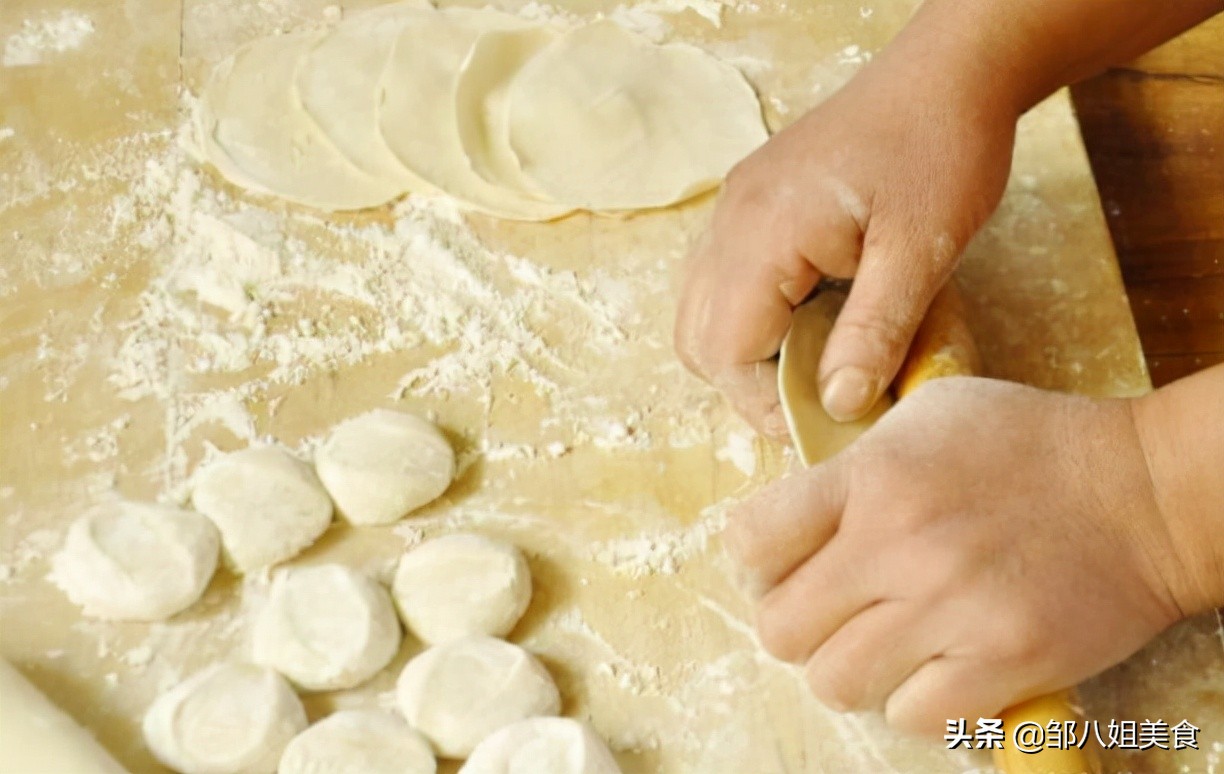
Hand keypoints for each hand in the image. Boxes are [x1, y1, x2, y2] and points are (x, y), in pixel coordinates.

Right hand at [674, 45, 1015, 433]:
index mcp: (763, 231)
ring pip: (702, 310)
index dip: (763, 404)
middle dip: (747, 384)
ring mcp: (735, 208)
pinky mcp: (752, 202)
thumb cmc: (940, 149)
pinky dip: (753, 315)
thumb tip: (837, 406)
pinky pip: (724, 278)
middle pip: (698, 337)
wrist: (947, 72)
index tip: (820, 424)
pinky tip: (811, 316)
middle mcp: (731, 219)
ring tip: (814, 363)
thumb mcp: (920, 250)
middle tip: (814, 401)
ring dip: (747, 351)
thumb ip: (875, 333)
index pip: (725, 350)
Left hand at [724, 377, 1202, 735]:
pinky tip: (938, 664)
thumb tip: (791, 521)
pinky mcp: (1005, 663)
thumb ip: (849, 467)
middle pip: (780, 629)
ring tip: (887, 641)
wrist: (1142, 491)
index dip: (756, 564)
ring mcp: (953, 609)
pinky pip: (911, 715)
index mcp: (873, 477)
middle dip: (797, 625)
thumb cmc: (1028, 445)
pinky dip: (916, 699)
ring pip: (836, 683)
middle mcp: (902, 543)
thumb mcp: (924, 419)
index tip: (781, 567)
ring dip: (853, 668)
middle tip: (833, 612)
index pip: (749, 541)